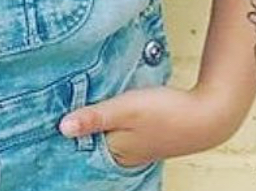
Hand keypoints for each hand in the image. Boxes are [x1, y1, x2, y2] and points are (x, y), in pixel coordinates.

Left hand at [58, 83, 236, 167]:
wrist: (208, 114)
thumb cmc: (167, 113)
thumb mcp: (124, 110)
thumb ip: (94, 118)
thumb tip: (61, 128)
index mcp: (115, 153)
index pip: (79, 147)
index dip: (65, 131)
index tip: (47, 115)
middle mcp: (123, 155)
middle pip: (90, 140)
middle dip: (78, 124)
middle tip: (59, 102)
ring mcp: (134, 146)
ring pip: (104, 132)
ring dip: (93, 118)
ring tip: (77, 99)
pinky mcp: (143, 135)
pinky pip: (117, 128)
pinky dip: (108, 117)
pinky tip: (105, 104)